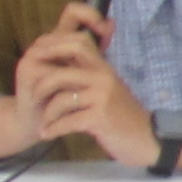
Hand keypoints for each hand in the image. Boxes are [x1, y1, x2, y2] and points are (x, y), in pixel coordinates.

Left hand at [18, 7, 176, 167]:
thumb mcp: (108, 89)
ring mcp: (102, 97)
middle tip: (33, 99)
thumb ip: (88, 75)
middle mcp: (103, 77)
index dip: (52, 49)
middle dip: (40, 87)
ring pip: (60, 101)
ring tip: (44, 125)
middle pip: (59, 74)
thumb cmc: (123, 116)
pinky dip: (53, 130)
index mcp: (103, 68)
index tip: (38, 64)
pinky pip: (66, 122)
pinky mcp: (100, 117)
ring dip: (47, 116)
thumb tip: (60, 64)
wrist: (147, 139)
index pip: (78, 42)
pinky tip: (48, 134)